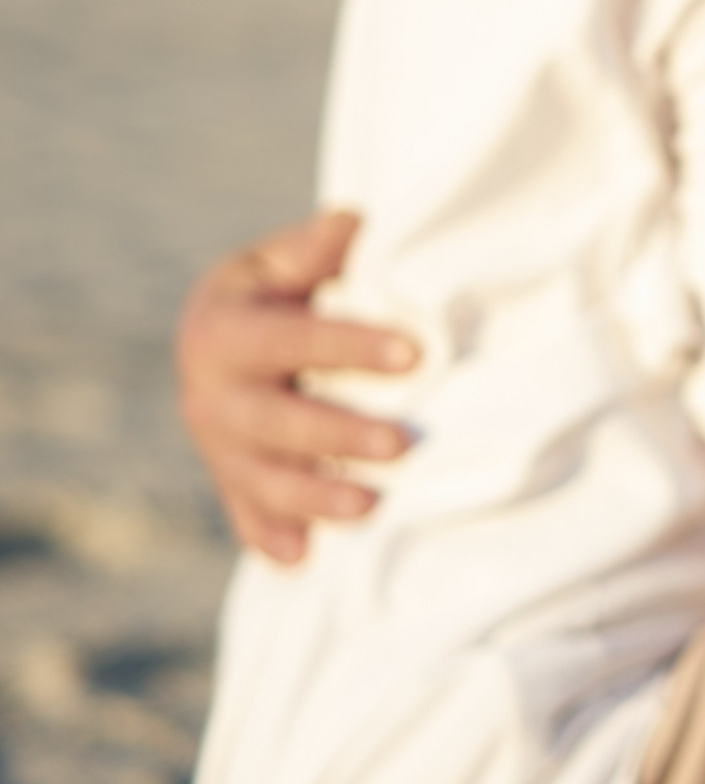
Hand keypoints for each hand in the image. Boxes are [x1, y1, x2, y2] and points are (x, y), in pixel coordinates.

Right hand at [174, 210, 417, 562]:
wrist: (220, 338)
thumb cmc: (275, 290)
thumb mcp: (281, 260)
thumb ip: (316, 248)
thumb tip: (353, 222)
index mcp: (223, 331)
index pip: (293, 340)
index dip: (351, 346)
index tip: (415, 354)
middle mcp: (210, 395)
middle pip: (275, 423)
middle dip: (339, 436)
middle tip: (404, 444)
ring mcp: (217, 446)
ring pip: (262, 479)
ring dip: (315, 498)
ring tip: (372, 505)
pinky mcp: (231, 480)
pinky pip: (247, 515)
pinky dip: (270, 539)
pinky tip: (302, 561)